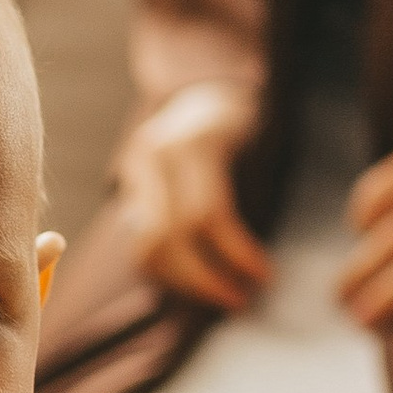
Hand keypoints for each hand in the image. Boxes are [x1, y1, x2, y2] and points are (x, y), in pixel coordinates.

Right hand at [115, 82, 270, 310]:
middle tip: (241, 301)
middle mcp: (154, 155)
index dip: (236, 255)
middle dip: (205, 280)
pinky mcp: (127, 187)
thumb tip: (259, 272)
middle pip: (167, 238)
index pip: (206, 215)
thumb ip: (254, 199)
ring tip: (219, 297)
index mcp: (192, 143)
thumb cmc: (246, 125)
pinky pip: (139, 242)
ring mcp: (134, 170)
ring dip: (182, 284)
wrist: (205, 91)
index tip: (265, 278)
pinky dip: (166, 271)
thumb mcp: (260, 149)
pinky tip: (195, 282)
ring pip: (145, 247)